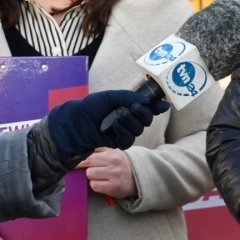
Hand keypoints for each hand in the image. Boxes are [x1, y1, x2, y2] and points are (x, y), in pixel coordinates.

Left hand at [47, 90, 169, 158]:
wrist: (76, 122)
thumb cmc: (91, 107)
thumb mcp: (110, 97)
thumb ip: (130, 97)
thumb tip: (147, 101)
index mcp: (130, 107)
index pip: (149, 107)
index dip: (157, 106)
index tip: (163, 105)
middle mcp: (130, 120)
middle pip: (147, 119)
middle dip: (143, 113)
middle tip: (134, 108)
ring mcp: (125, 132)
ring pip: (139, 130)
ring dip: (131, 122)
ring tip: (119, 117)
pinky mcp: (119, 143)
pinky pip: (129, 139)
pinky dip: (124, 131)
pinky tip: (115, 126)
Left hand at [76, 147, 137, 198]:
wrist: (137, 178)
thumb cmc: (121, 164)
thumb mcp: (113, 152)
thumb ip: (99, 150)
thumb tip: (80, 151)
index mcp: (112, 153)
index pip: (89, 156)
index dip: (79, 160)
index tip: (74, 162)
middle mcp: (114, 163)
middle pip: (87, 165)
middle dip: (86, 168)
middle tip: (89, 169)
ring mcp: (114, 175)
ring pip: (89, 175)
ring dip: (91, 177)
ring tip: (99, 176)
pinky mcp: (113, 187)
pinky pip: (94, 186)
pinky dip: (96, 185)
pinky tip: (102, 183)